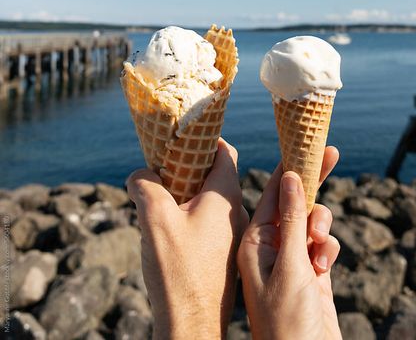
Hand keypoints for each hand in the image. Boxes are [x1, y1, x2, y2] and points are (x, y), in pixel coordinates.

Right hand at [127, 138, 248, 339]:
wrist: (191, 327)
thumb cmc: (178, 272)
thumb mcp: (154, 218)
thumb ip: (145, 185)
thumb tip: (140, 174)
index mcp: (225, 196)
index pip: (224, 152)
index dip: (205, 139)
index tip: (184, 136)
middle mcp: (235, 213)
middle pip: (216, 175)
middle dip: (190, 168)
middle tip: (164, 168)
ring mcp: (231, 237)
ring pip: (211, 202)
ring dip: (189, 195)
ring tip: (161, 200)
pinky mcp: (223, 257)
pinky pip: (210, 225)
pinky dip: (192, 218)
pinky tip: (169, 231)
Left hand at [237, 147, 341, 339]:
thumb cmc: (286, 322)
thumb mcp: (289, 265)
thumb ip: (291, 220)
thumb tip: (289, 176)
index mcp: (253, 242)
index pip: (273, 193)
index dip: (291, 167)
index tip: (306, 142)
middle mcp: (270, 248)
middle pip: (294, 203)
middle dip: (312, 185)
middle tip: (333, 153)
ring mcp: (291, 262)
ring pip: (311, 224)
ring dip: (321, 228)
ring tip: (319, 247)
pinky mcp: (310, 276)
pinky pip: (322, 247)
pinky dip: (328, 249)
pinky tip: (325, 266)